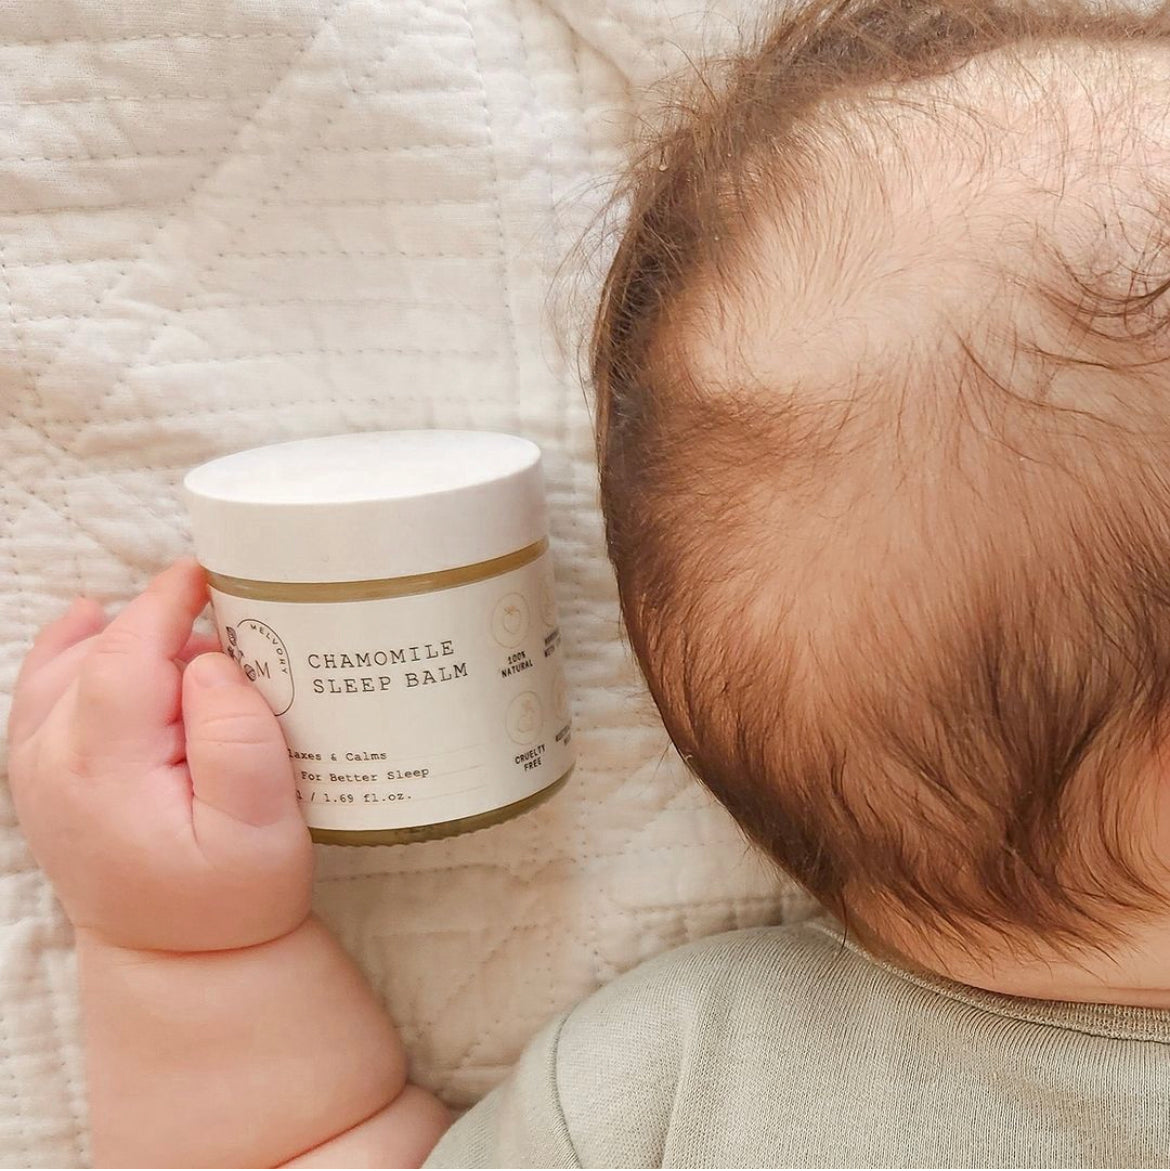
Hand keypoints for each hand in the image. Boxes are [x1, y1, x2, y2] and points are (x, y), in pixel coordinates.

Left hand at [6, 558, 312, 952]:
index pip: (123, 656)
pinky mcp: (38, 773)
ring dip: (125, 638)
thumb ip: (240, 739)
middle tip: (235, 636)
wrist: (180, 958)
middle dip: (163, 624)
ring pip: (66, 664)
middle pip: (99, 653)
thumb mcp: (264, 828)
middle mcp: (51, 764)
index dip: (165, 603)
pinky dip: (73, 650)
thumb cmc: (233, 895)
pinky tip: (97, 628)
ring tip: (189, 653)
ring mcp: (35, 769)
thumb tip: (207, 664)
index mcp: (103, 772)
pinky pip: (42, 687)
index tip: (208, 572)